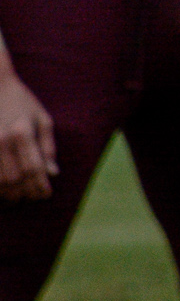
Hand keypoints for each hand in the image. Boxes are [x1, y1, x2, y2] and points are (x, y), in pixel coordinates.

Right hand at [0, 72, 55, 200]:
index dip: (40, 186)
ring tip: (16, 198)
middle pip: (14, 179)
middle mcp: (1, 141)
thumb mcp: (42, 118)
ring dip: (7, 194)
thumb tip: (52, 173)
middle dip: (24, 193)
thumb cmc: (20, 101)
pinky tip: (1, 190)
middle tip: (31, 199)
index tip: (45, 195)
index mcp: (22, 133)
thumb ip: (47, 146)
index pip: (34, 169)